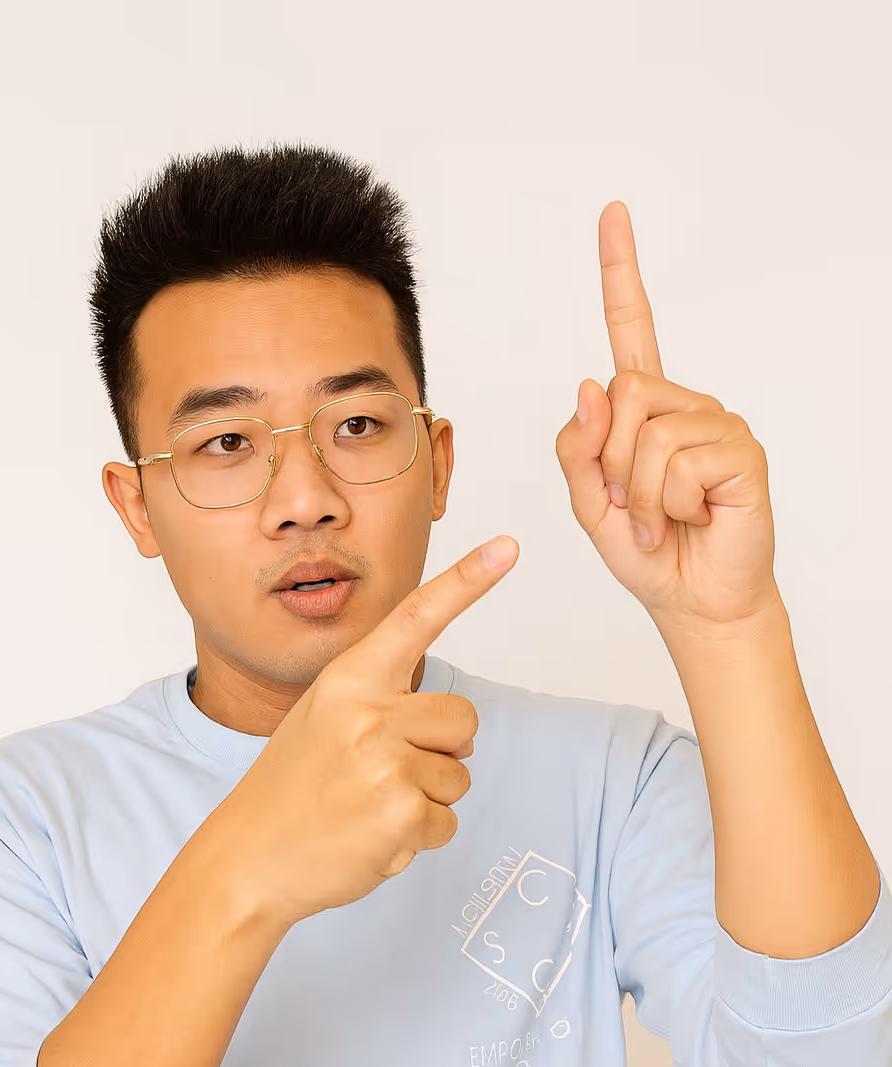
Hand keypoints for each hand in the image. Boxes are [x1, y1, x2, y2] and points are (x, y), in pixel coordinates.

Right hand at [218, 535, 519, 926]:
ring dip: (424, 800)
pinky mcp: (401, 815)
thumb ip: (390, 708)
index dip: (467, 582)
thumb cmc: (291, 789)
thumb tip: (465, 738)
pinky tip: (371, 836)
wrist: (249, 859)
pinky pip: (446, 822)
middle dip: (441, 751)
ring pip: (458, 777)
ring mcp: (386, 764)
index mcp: (348, 680)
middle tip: (383, 774)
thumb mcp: (325, 719)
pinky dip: (417, 838)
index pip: (416, 620)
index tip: (509, 547)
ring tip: (367, 808)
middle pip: (463, 720)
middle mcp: (369, 714)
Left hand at [554, 201, 781, 634]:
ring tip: (660, 519)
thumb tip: (589, 385)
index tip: (612, 213)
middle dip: (609, 462)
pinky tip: (689, 518)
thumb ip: (578, 448)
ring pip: (647, 434)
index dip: (620, 272)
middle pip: (622, 393)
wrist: (692, 600)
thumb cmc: (647, 551)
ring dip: (637, 493)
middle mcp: (683, 405)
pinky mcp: (741, 451)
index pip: (631, 329)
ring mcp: (716, 424)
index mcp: (644, 410)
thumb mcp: (588, 504)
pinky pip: (678, 462)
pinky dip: (667, 503)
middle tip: (629, 504)